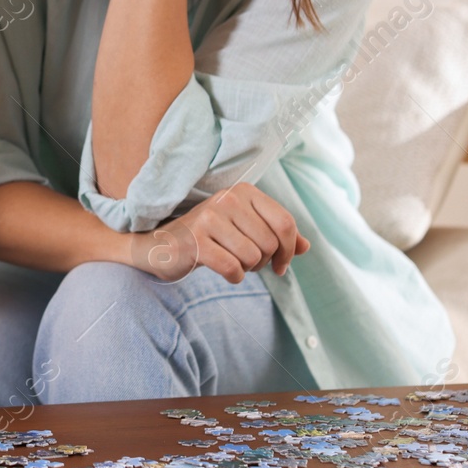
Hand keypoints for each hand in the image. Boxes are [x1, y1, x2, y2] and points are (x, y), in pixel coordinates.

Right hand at [128, 182, 309, 283]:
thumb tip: (305, 247)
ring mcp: (210, 218)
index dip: (289, 249)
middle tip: (248, 263)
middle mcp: (227, 199)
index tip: (281, 265)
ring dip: (247, 269)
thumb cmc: (209, 236)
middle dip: (264, 262)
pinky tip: (221, 269)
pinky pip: (233, 268)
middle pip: (270, 243)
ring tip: (232, 262)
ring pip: (253, 257)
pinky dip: (233, 276)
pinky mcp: (196, 241)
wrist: (162, 244)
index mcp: (244, 191)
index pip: (285, 222)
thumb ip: (276, 234)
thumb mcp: (244, 228)